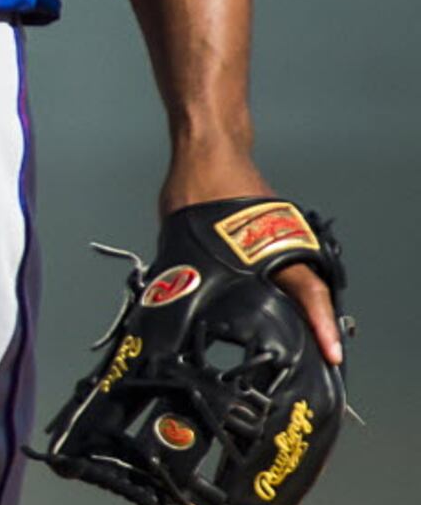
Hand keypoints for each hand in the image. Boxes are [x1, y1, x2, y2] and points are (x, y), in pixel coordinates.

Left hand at [160, 148, 343, 367]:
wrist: (209, 146)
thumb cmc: (198, 181)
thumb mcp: (184, 229)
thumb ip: (187, 266)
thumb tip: (173, 299)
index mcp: (269, 244)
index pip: (306, 289)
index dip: (319, 324)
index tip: (332, 352)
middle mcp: (284, 242)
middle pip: (310, 293)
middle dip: (312, 326)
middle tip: (316, 359)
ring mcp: (281, 236)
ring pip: (298, 281)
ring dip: (297, 308)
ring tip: (296, 341)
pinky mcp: (272, 232)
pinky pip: (283, 266)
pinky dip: (281, 287)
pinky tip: (267, 305)